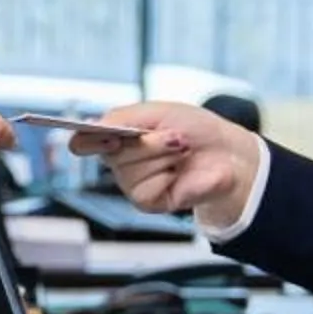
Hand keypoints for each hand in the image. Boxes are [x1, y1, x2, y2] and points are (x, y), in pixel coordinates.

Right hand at [72, 101, 259, 228]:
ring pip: (131, 170)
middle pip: (113, 154)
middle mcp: (120, 162)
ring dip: (163, 155)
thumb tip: (94, 128)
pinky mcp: (148, 202)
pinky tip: (180, 172)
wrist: (227, 153)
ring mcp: (132, 183)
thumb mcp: (156, 111)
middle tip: (176, 137)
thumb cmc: (194, 129)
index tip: (108, 135)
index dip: (87, 139)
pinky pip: (146, 188)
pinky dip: (169, 175)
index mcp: (117, 136)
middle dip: (149, 142)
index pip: (84, 142)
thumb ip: (120, 116)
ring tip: (182, 152)